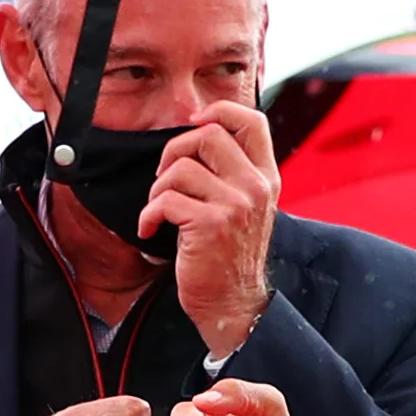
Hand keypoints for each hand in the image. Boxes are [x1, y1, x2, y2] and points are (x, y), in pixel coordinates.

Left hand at [143, 101, 277, 359]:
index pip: (253, 120)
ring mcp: (236, 204)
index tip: (194, 123)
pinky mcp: (211, 224)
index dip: (218, 110)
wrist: (232, 304)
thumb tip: (197, 134)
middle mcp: (256, 186)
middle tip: (165, 178)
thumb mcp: (245, 207)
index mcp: (266, 177)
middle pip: (207, 134)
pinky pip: (165, 200)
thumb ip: (233, 172)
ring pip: (180, 168)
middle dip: (173, 152)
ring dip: (158, 189)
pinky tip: (151, 230)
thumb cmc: (229, 256)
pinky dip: (148, 215)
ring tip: (160, 211)